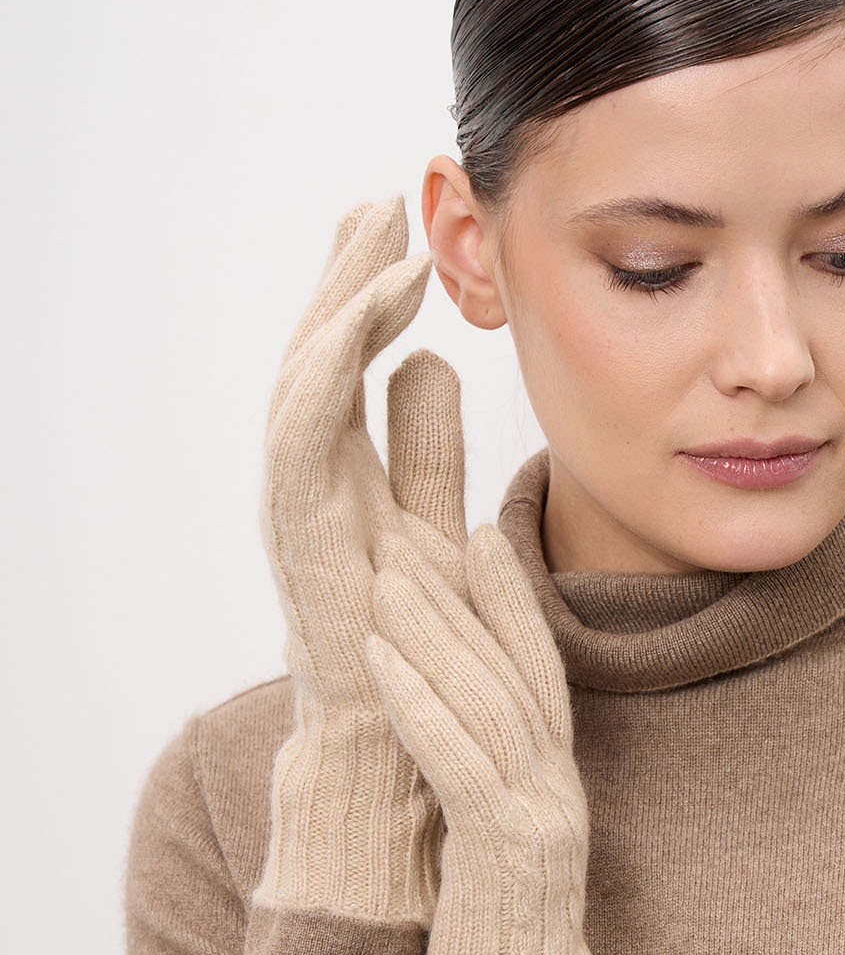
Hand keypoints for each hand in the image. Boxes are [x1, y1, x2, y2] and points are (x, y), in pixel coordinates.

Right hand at [255, 196, 469, 924]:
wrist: (391, 756)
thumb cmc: (418, 658)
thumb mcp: (432, 528)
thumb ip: (427, 452)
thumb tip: (434, 365)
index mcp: (339, 482)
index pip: (345, 370)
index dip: (365, 298)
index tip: (402, 230)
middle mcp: (310, 490)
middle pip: (316, 360)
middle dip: (344, 277)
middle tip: (379, 198)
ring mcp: (299, 516)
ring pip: (302, 384)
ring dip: (337, 304)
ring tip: (377, 236)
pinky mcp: (305, 543)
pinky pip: (307, 436)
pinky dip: (336, 372)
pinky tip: (377, 321)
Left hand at [363, 525, 670, 954]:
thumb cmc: (501, 953)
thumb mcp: (497, 853)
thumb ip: (486, 789)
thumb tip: (446, 735)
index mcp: (554, 784)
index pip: (535, 670)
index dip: (506, 598)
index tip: (471, 534)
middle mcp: (556, 788)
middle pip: (512, 665)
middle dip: (461, 590)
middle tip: (414, 521)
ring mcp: (539, 818)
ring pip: (486, 697)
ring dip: (434, 626)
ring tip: (385, 566)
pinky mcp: (507, 852)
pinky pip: (460, 758)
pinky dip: (420, 699)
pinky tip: (383, 656)